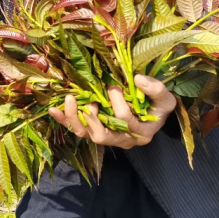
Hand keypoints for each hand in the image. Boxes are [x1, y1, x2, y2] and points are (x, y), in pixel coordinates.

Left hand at [48, 74, 176, 148]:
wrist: (154, 115)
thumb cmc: (158, 107)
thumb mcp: (165, 99)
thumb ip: (156, 90)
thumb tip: (138, 78)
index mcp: (141, 133)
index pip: (125, 121)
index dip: (117, 103)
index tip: (114, 87)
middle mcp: (121, 139)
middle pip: (101, 135)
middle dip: (92, 117)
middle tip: (89, 100)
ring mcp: (106, 136)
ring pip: (85, 134)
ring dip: (74, 118)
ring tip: (69, 100)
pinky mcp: (94, 130)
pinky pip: (76, 128)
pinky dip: (64, 119)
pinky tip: (53, 109)